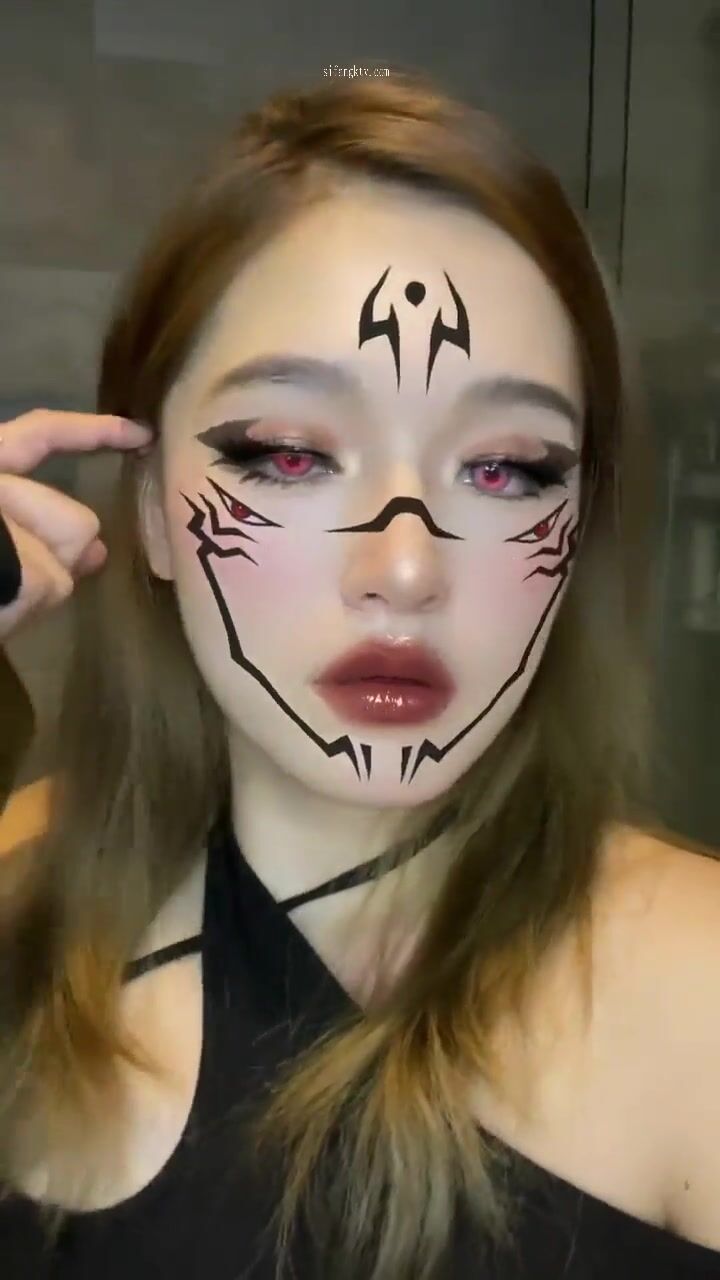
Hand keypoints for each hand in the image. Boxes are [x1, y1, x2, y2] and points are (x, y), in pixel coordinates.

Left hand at [0, 408, 152, 641]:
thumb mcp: (0, 541)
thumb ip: (28, 533)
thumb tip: (82, 549)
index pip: (44, 434)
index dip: (93, 432)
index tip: (144, 437)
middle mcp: (10, 511)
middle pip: (71, 518)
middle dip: (53, 535)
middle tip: (14, 573)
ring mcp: (21, 558)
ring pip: (66, 560)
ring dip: (36, 578)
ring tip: (0, 599)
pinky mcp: (26, 598)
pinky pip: (51, 589)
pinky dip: (24, 605)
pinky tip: (4, 613)